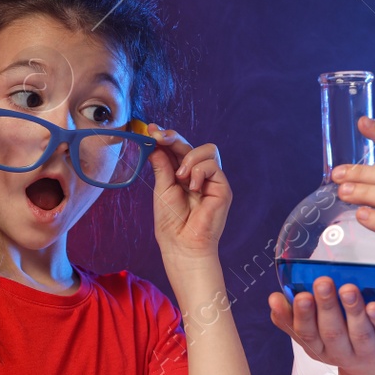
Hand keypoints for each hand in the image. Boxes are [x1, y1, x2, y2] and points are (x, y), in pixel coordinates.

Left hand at [146, 125, 229, 264]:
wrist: (182, 244)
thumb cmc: (171, 222)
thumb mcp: (162, 189)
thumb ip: (162, 166)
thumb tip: (156, 143)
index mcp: (182, 175)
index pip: (177, 149)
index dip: (166, 137)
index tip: (151, 130)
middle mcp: (198, 175)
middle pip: (191, 145)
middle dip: (174, 138)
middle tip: (159, 137)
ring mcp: (211, 180)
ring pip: (207, 149)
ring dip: (189, 158)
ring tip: (180, 177)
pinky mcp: (222, 187)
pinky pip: (212, 165)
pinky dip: (199, 171)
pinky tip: (192, 186)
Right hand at [268, 275, 374, 374]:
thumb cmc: (343, 342)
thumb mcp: (315, 336)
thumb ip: (292, 319)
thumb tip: (274, 300)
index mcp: (319, 348)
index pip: (306, 334)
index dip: (299, 317)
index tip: (297, 296)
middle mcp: (342, 353)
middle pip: (332, 332)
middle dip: (326, 307)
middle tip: (322, 282)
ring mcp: (369, 353)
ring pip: (360, 333)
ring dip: (353, 311)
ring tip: (348, 289)